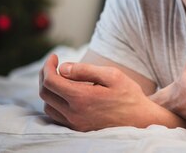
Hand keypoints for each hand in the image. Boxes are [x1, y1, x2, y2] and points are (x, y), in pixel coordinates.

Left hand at [39, 54, 165, 130]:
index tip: (54, 57)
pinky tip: (65, 94)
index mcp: (81, 98)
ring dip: (49, 90)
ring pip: (48, 106)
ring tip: (61, 78)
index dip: (48, 66)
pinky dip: (54, 102)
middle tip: (54, 65)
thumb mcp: (112, 75)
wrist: (140, 118)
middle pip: (45, 93)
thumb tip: (62, 67)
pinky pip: (56, 116)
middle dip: (45, 75)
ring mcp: (75, 123)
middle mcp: (74, 113)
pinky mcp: (77, 128)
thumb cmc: (128, 94)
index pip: (50, 81)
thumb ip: (85, 70)